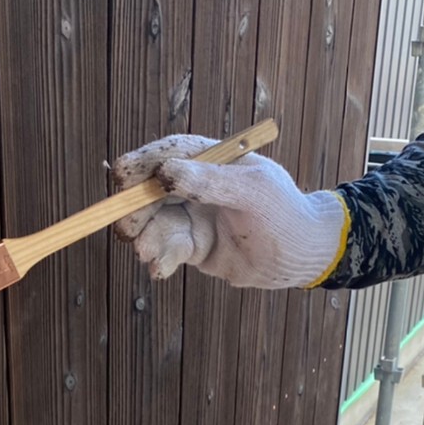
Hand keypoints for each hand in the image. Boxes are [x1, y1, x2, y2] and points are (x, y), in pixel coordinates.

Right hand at [109, 134, 348, 289]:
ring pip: (153, 225)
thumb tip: (165, 172)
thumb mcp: (253, 192)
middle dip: (134, 210)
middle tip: (128, 229)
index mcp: (210, 159)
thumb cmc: (285, 213)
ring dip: (145, 239)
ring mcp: (192, 216)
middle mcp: (194, 186)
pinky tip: (160, 270)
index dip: (140, 165)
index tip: (121, 178)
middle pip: (148, 191)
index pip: (166, 155)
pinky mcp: (193, 247)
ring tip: (151, 254)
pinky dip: (159, 260)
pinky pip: (166, 251)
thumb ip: (209, 182)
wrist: (302, 256)